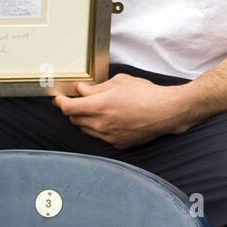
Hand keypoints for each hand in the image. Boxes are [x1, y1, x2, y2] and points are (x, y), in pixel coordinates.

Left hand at [53, 73, 189, 149]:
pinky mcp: (118, 144)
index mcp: (99, 106)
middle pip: (74, 119)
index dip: (60, 102)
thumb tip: (81, 90)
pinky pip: (101, 137)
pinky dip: (100, 128)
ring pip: (86, 129)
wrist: (166, 112)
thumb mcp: (119, 82)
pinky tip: (111, 119)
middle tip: (80, 100)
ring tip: (99, 109)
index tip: (59, 98)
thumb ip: (96, 88)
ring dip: (86, 120)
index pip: (68, 108)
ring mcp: (109, 137)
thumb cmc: (145, 94)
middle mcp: (101, 124)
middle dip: (74, 109)